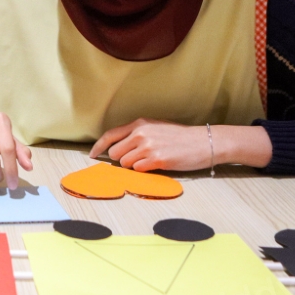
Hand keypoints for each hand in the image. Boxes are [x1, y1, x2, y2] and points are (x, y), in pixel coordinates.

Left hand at [89, 118, 210, 171]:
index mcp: (139, 124)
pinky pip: (139, 170)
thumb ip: (137, 133)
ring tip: (151, 160)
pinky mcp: (157, 160)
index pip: (110, 135)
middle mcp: (141, 133)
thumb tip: (119, 146)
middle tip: (137, 159)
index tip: (92, 155)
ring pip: (125, 164)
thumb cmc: (180, 136)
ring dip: (134, 166)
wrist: (202, 142)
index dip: (98, 147)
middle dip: (122, 159)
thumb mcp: (156, 127)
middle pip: (115, 154)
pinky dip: (144, 170)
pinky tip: (157, 165)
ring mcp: (148, 147)